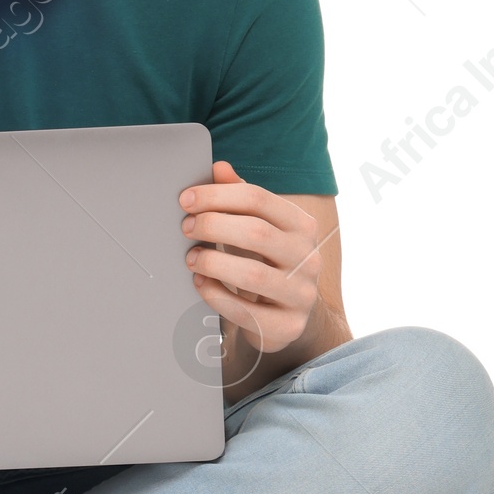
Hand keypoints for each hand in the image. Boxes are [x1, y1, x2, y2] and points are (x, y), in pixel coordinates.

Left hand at [179, 160, 323, 375]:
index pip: (258, 198)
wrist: (291, 314)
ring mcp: (301, 294)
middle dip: (213, 226)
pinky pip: (246, 312)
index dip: (217, 195)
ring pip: (252, 275)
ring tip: (191, 258)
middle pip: (256, 232)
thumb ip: (239, 196)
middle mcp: (308, 257)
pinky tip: (201, 284)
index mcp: (301, 224)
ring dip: (212, 263)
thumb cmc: (266, 261)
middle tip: (186, 227)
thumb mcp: (257, 226)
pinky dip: (216, 296)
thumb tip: (219, 167)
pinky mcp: (288, 326)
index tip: (186, 199)